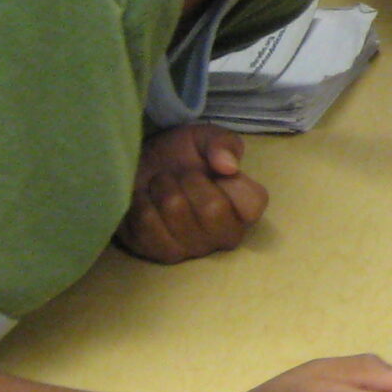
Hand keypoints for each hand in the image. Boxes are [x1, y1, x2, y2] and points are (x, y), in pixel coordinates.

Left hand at [117, 123, 265, 262]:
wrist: (140, 167)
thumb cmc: (181, 155)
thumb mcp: (206, 138)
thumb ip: (223, 144)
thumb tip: (229, 166)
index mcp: (244, 209)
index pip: (252, 204)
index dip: (229, 182)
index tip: (213, 171)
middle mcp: (224, 236)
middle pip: (212, 209)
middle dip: (188, 180)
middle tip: (180, 175)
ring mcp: (193, 249)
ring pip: (176, 210)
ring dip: (162, 187)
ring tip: (161, 185)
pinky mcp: (159, 254)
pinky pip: (148, 224)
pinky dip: (141, 202)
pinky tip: (146, 200)